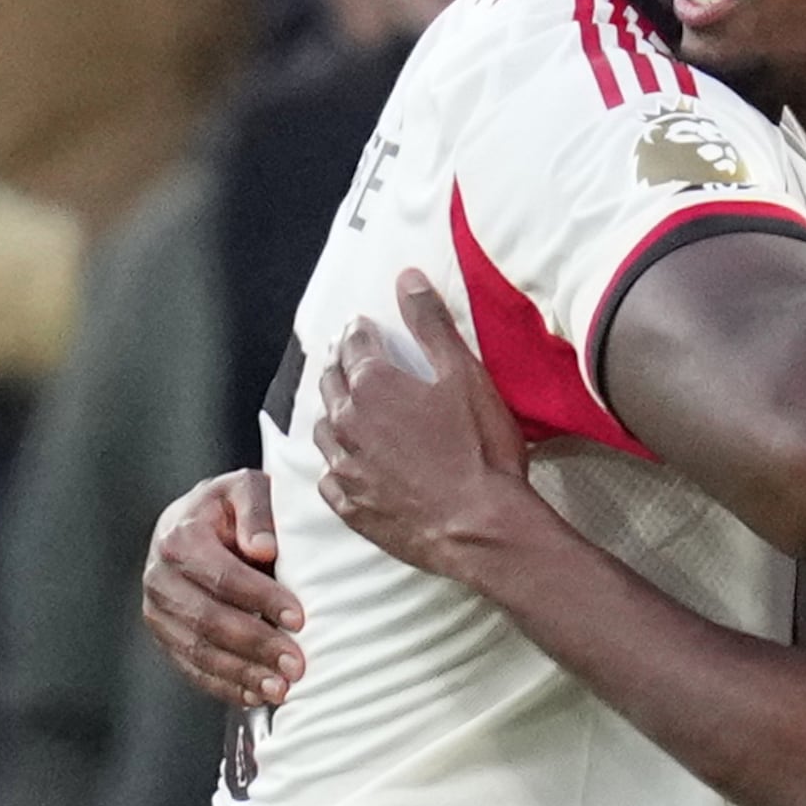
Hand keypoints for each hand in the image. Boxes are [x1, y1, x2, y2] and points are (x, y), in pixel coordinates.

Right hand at [143, 471, 305, 707]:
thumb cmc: (228, 509)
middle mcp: (159, 577)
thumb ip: (256, 510)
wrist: (194, 523)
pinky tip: (255, 696)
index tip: (299, 618)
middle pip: (208, 620)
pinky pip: (192, 669)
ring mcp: (157, 611)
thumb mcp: (245, 490)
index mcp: (179, 538)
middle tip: (296, 664)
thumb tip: (263, 548)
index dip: (261, 599)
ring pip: (198, 651)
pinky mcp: (164, 636)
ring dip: (242, 674)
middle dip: (256, 645)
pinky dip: (225, 686)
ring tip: (280, 688)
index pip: (222, 576)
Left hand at [314, 274, 536, 583]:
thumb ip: (431, 323)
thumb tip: (407, 278)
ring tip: (342, 405)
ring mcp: (345, 468)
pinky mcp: (350, 507)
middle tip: (346, 356)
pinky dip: (334, 463)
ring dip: (332, 412)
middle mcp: (348, 424)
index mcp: (373, 386)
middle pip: (332, 384)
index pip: (354, 346)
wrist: (480, 527)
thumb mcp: (463, 374)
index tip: (360, 326)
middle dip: (339, 364)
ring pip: (324, 429)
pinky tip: (343, 463)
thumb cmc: (480, 449)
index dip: (358, 332)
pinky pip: (328, 477)